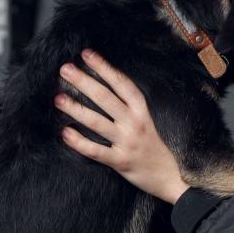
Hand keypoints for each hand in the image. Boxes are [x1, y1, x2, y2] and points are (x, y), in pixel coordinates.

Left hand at [54, 49, 189, 203]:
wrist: (175, 178)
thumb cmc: (160, 148)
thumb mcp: (151, 122)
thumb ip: (132, 109)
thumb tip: (107, 91)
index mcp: (144, 111)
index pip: (122, 84)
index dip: (104, 68)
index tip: (87, 54)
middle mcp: (135, 123)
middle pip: (106, 98)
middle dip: (84, 81)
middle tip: (65, 69)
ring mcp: (127, 142)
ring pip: (97, 122)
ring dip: (76, 109)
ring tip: (58, 98)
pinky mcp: (121, 161)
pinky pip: (96, 151)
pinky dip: (79, 142)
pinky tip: (64, 133)